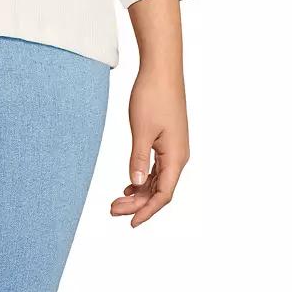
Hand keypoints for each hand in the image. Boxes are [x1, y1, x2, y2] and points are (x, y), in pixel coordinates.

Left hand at [110, 64, 189, 226]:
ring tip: (118, 200)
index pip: (163, 195)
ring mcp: (174, 147)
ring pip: (158, 179)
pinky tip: (130, 183)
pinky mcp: (168, 138)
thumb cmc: (152, 96)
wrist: (161, 69)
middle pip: (160, 190)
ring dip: (140, 191)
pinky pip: (158, 167)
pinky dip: (144, 177)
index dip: (146, 211)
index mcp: (176, 157)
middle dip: (137, 203)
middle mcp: (179, 156)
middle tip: (112, 210)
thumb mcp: (141, 130)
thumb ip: (138, 159)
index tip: (129, 222)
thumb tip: (136, 185)